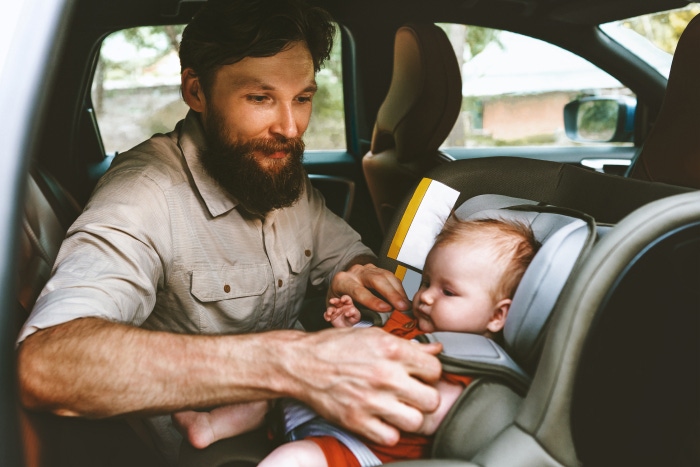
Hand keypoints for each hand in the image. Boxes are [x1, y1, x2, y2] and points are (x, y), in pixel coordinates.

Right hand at [282, 326, 441, 445]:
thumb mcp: (373, 335)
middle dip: (425, 397)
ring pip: (416, 421)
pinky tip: (382, 419)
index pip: (435, 369)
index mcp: (391, 350)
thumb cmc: (335, 347)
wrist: (301, 363)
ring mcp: (371, 400)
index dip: (430, 374)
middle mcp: (385, 375)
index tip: (420, 376)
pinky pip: (391, 437)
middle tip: (412, 394)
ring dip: (409, 416)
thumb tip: (436, 349)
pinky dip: (389, 431)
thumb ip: (406, 344)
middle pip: (432, 399)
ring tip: (398, 408)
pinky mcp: (357, 420)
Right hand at [324, 295, 360, 326]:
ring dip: (329, 310)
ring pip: (331, 308)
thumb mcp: (356, 317)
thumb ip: (354, 313)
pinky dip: (326, 316)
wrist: (348, 327)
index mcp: (348, 304)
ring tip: (329, 313)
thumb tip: (348, 312)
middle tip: (331, 301)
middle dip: (334, 300)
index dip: (344, 298)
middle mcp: (341, 306)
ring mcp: (335, 310)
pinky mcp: (331, 316)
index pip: (346, 298)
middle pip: (337, 301)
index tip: (342, 300)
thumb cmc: (353, 320)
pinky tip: (328, 319)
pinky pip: (326, 314)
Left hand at [329, 263, 409, 312]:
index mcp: (342, 282)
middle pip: (376, 279)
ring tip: (406, 305)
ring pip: (386, 276)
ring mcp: (368, 269)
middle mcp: (356, 272)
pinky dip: (400, 288)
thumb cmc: (339, 300)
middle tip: (402, 307)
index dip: (373, 301)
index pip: (359, 291)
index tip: (386, 309)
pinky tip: (404, 298)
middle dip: (391, 294)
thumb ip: (347, 317)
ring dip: (399, 291)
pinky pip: (392, 277)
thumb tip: (362, 327)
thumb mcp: (336, 309)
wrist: (340, 284)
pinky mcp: (378, 269)